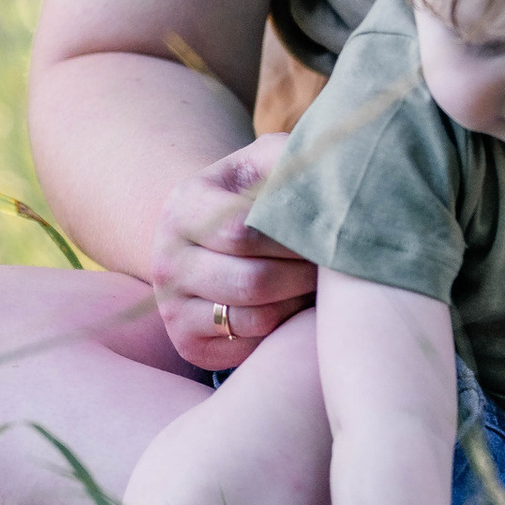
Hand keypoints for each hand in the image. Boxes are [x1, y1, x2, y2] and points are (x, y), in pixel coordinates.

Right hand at [149, 134, 312, 370]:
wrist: (214, 237)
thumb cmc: (256, 194)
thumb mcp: (267, 162)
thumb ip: (291, 158)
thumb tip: (330, 172)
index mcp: (183, 207)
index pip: (242, 232)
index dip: (294, 235)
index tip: (330, 230)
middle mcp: (166, 260)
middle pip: (252, 281)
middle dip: (305, 273)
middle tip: (338, 264)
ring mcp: (172, 307)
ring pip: (255, 317)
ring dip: (300, 302)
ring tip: (322, 283)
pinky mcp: (188, 344)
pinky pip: (250, 345)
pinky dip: (283, 328)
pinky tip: (297, 304)